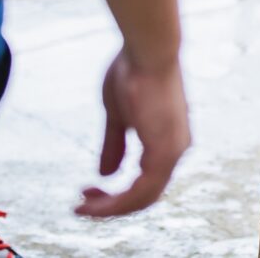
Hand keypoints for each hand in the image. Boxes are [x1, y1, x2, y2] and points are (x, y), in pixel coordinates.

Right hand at [75, 51, 190, 216]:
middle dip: (112, 205)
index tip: (88, 192)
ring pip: (144, 198)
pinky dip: (117, 202)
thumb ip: (116, 144)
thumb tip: (106, 173)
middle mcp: (178, 148)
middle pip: (146, 194)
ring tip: (82, 207)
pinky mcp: (165, 150)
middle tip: (81, 204)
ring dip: (110, 208)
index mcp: (170, 139)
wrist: (148, 50)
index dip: (119, 193)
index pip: (148, 180)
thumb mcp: (120, 115)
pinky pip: (142, 191)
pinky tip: (93, 200)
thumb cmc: (134, 71)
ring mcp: (175, 150)